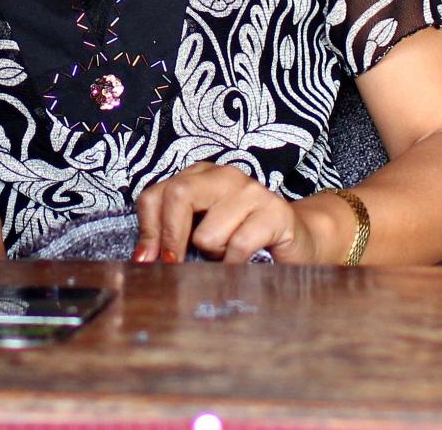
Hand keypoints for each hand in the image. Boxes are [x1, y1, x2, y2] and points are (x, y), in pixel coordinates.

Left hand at [133, 162, 320, 264]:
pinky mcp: (274, 211)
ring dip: (213, 254)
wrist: (298, 239)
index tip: (145, 260)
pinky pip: (238, 246)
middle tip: (174, 265)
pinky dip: (234, 264)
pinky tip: (242, 263)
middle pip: (178, 197)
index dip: (148, 230)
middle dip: (171, 239)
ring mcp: (250, 190)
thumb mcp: (202, 230)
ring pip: (207, 232)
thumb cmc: (241, 237)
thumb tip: (143, 258)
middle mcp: (222, 175)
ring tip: (228, 253)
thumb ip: (173, 234)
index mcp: (198, 175)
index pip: (156, 195)